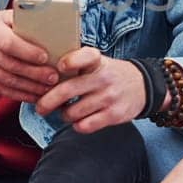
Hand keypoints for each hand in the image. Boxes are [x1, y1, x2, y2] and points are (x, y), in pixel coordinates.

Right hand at [0, 9, 61, 102]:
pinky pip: (0, 90)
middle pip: (10, 65)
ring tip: (48, 89)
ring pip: (6, 81)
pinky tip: (33, 96)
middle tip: (53, 78)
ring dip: (30, 88)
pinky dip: (19, 95)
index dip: (28, 52)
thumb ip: (20, 21)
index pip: (9, 43)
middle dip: (35, 74)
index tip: (45, 58)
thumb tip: (48, 28)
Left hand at [32, 46, 146, 133]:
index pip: (84, 56)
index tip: (60, 67)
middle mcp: (103, 77)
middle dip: (47, 101)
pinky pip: (85, 126)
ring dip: (64, 115)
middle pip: (67, 90)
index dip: (70, 61)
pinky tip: (78, 120)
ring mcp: (109, 97)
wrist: (143, 87)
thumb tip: (42, 77)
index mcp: (97, 61)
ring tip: (65, 112)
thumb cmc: (109, 74)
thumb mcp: (97, 62)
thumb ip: (75, 65)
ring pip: (72, 112)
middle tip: (40, 107)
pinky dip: (77, 125)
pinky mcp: (114, 115)